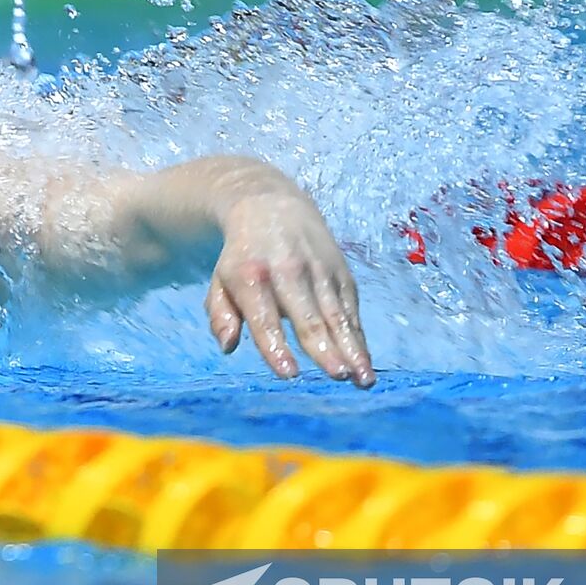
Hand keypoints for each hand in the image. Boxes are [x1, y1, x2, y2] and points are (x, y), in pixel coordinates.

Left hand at [206, 191, 374, 386]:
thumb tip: (227, 347)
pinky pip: (350, 309)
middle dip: (325, 348)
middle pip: (309, 317)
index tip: (289, 374)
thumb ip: (221, 315)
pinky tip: (365, 362)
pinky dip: (359, 336)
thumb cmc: (243, 257)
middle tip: (338, 375)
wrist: (272, 206)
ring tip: (363, 378)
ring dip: (352, 348)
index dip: (276, 346)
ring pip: (337, 315)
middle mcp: (288, 271)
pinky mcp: (340, 271)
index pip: (264, 318)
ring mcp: (319, 270)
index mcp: (252, 276)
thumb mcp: (221, 280)